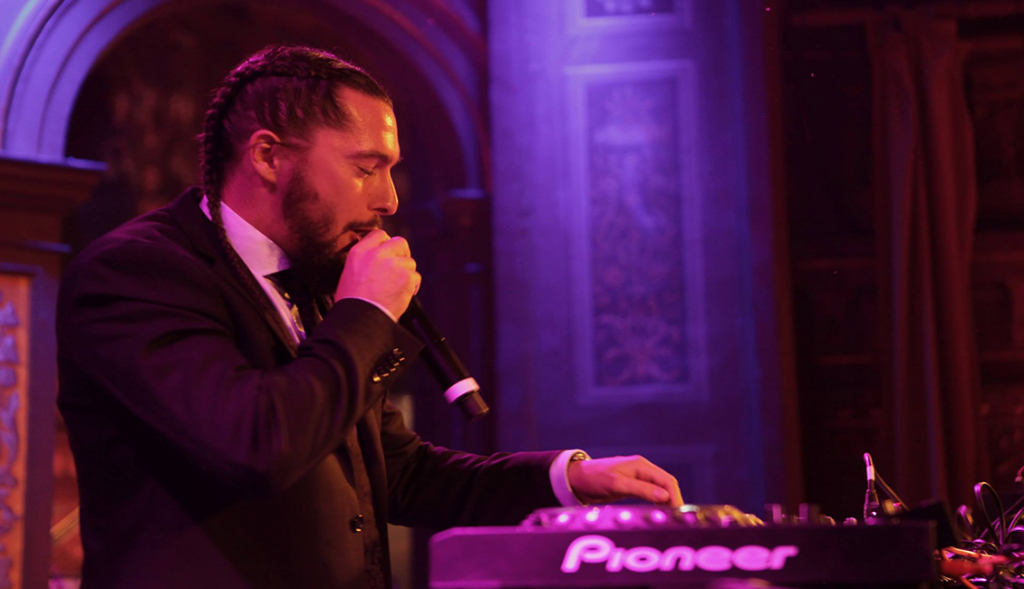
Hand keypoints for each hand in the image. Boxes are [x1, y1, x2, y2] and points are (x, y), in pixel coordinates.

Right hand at [334, 230, 419, 317]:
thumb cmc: (353, 301)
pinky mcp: (406, 277)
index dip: (386, 242)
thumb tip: (379, 255)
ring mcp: (393, 265)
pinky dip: (412, 286)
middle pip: (399, 242)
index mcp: (360, 252)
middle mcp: (377, 254)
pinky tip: (402, 295)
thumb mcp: (350, 272)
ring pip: (410, 262)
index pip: (379, 234)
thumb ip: (365, 259)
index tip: (388, 252)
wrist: (360, 319)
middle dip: (402, 253)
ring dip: (406, 273)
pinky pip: (416, 277)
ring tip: (396, 287)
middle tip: (400, 266)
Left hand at [567, 455, 682, 507]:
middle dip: (674, 500)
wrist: (577, 479)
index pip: (667, 480)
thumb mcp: (617, 484)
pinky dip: (657, 503)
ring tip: (670, 518)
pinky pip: (651, 493)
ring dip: (667, 502)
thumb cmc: (595, 478)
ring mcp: (638, 477)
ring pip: (660, 490)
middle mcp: (642, 469)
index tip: (679, 513)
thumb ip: (641, 489)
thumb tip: (665, 497)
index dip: (676, 497)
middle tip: (677, 519)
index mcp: (641, 465)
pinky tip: (659, 513)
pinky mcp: (633, 486)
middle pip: (667, 485)